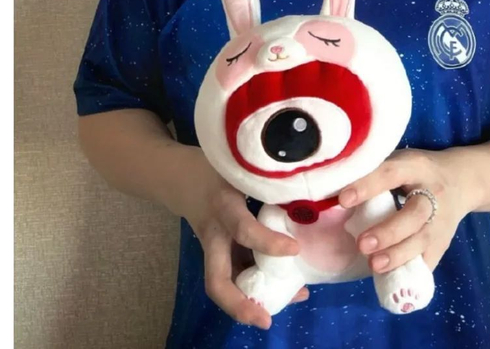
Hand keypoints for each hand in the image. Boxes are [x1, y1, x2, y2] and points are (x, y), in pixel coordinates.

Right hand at [173, 148, 306, 329]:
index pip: (243, 230)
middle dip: (240, 305)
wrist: (181, 178)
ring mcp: (215, 250)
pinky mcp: (220, 254)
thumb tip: (308, 190)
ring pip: (229, 284)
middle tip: (266, 320)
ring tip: (295, 297)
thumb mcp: (239, 168)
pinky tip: (289, 285)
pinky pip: (237, 274)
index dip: (268, 243)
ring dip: (256, 299)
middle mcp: (215, 236)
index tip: (294, 249)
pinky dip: (260, 284)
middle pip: (217, 282)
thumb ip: (265, 179)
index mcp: (221, 207)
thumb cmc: (217, 169)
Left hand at [338, 147, 476, 276]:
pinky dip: (410, 271)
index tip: (343, 200)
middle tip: (362, 244)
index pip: (391, 173)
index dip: (368, 186)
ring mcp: (442, 221)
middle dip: (388, 232)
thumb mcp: (400, 161)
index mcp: (416, 166)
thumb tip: (331, 191)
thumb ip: (373, 173)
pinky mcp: (444, 243)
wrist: (461, 181)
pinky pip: (428, 261)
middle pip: (414, 215)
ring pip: (423, 240)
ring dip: (398, 255)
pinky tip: (392, 278)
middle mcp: (433, 193)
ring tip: (374, 265)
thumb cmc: (417, 171)